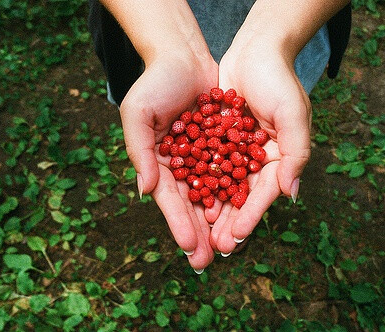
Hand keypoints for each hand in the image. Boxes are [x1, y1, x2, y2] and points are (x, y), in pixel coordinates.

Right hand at [120, 51, 218, 270]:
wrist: (184, 56)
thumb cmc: (156, 83)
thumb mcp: (138, 112)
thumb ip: (139, 151)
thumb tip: (145, 191)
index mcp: (158, 163)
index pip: (169, 199)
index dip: (178, 223)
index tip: (189, 248)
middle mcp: (180, 165)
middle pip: (191, 204)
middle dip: (199, 233)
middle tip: (207, 262)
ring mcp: (202, 158)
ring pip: (214, 195)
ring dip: (221, 221)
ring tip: (229, 247)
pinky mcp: (223, 146)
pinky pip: (232, 172)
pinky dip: (237, 192)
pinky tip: (246, 213)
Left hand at [210, 37, 311, 254]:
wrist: (255, 50)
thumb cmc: (279, 80)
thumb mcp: (294, 114)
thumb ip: (296, 154)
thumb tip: (291, 195)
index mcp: (279, 160)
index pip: (262, 195)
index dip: (249, 217)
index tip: (235, 239)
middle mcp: (258, 161)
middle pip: (240, 198)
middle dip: (227, 224)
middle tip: (212, 250)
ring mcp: (236, 151)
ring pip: (220, 187)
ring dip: (210, 212)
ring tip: (197, 236)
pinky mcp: (218, 140)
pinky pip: (206, 166)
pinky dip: (197, 184)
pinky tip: (185, 201)